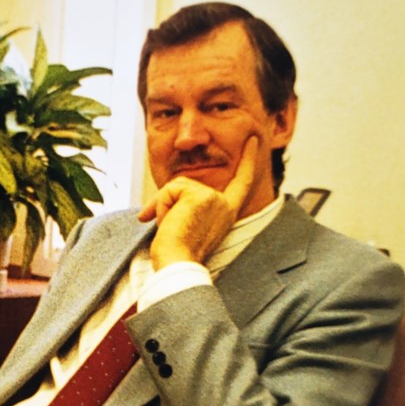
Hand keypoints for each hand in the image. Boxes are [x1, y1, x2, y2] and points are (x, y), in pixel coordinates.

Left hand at [138, 136, 258, 270]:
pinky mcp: (199, 196)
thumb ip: (183, 208)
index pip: (241, 182)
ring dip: (163, 207)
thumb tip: (151, 208)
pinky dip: (161, 206)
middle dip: (165, 204)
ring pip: (176, 187)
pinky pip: (169, 190)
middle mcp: (224, 204)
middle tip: (165, 227)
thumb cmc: (177, 255)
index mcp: (227, 213)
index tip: (253, 140)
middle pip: (186, 185)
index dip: (248, 160)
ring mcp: (214, 199)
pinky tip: (168, 223)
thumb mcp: (186, 226)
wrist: (177, 265)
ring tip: (170, 228)